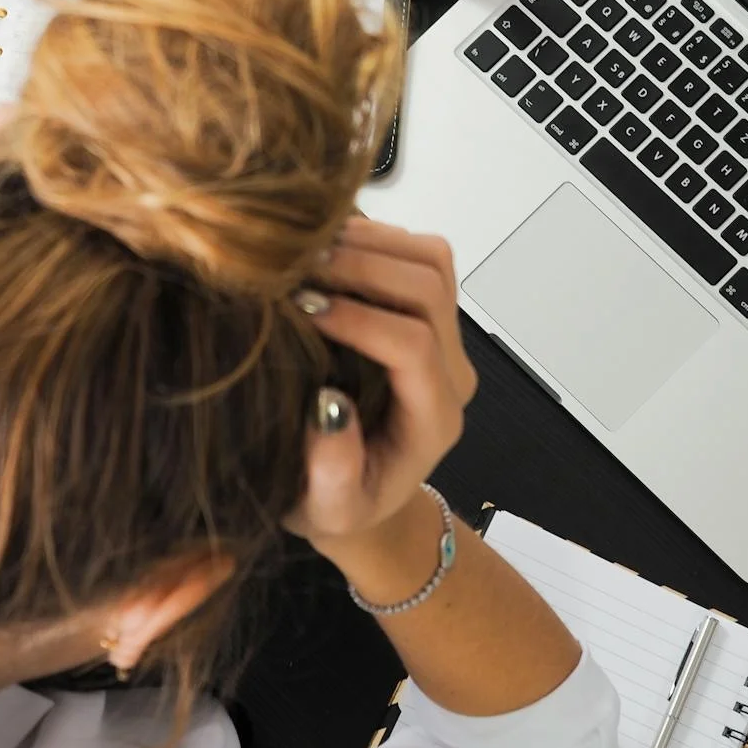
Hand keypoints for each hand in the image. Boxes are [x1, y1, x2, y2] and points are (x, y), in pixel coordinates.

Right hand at [285, 218, 476, 553]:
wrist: (363, 494)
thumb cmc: (339, 505)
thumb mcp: (327, 510)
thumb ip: (333, 473)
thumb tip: (328, 407)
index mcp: (433, 418)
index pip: (413, 346)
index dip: (359, 319)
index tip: (301, 309)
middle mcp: (450, 371)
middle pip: (429, 288)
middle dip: (362, 267)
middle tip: (296, 268)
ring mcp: (444, 337)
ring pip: (431, 260)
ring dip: (370, 243)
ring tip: (306, 250)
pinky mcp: (427, 312)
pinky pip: (418, 254)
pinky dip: (373, 237)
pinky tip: (321, 248)